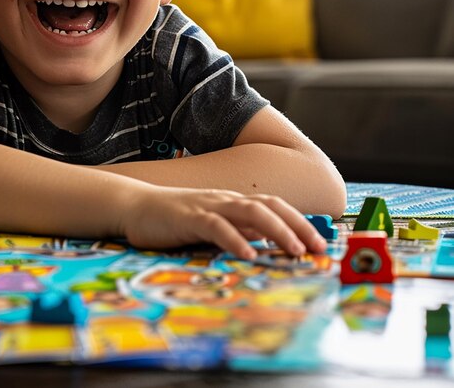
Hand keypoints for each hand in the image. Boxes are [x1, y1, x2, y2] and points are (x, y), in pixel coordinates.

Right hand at [120, 186, 327, 259]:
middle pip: (269, 206)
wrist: (136, 206)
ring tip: (293, 251)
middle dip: (297, 225)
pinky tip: (248, 254)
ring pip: (249, 211)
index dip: (299, 221)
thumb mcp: (210, 226)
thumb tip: (265, 243)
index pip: (273, 206)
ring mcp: (207, 206)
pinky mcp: (188, 218)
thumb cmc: (174, 220)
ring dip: (275, 230)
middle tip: (317, 248)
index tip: (319, 243)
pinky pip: (216, 226)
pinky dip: (235, 239)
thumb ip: (236, 231)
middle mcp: (225, 200)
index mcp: (232, 202)